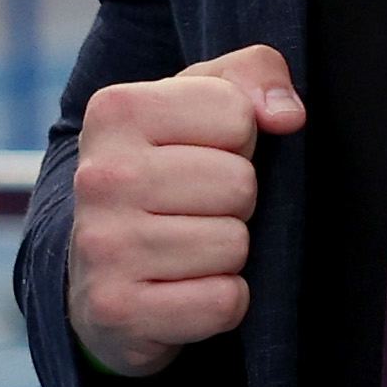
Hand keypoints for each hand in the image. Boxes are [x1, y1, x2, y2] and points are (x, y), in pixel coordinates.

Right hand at [67, 44, 305, 377]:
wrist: (101, 275)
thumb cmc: (169, 170)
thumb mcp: (206, 101)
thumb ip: (255, 75)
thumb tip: (288, 116)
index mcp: (116, 111)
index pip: (238, 115)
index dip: (240, 139)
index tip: (204, 154)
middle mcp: (98, 177)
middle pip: (238, 183)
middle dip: (236, 199)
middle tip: (197, 208)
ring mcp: (102, 247)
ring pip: (233, 244)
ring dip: (227, 253)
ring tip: (187, 248)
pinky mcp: (116, 311)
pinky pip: (223, 302)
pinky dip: (220, 301)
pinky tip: (184, 290)